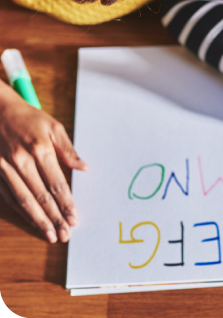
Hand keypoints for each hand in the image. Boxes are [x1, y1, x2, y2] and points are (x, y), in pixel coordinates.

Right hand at [0, 80, 87, 242]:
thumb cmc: (29, 118)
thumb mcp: (54, 127)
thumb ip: (68, 150)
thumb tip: (84, 168)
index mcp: (40, 149)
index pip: (56, 184)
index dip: (66, 203)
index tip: (74, 218)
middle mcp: (21, 161)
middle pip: (41, 197)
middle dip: (54, 218)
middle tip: (65, 234)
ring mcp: (5, 168)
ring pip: (24, 201)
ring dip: (38, 220)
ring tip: (50, 234)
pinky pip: (10, 197)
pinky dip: (21, 211)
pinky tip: (32, 221)